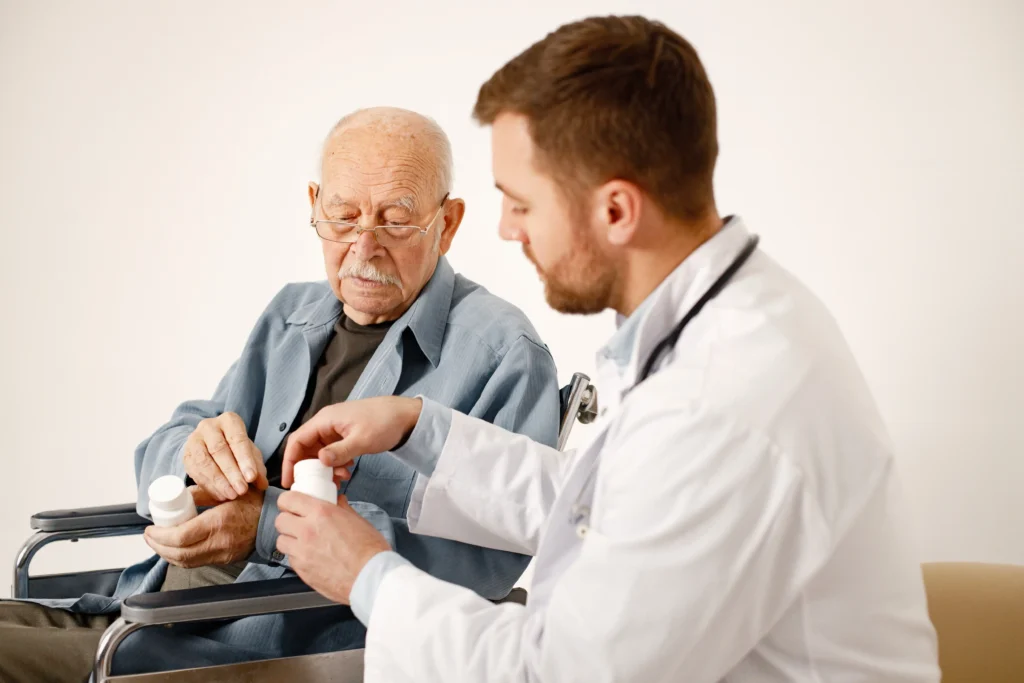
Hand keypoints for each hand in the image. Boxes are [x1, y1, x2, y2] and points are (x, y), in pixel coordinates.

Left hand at [144, 486, 262, 567]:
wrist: (274, 522)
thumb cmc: (255, 504)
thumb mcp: (229, 490)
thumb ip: (204, 493)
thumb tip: (182, 496)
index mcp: (218, 523)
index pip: (181, 537)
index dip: (160, 536)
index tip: (150, 528)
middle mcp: (219, 542)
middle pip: (179, 554)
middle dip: (158, 546)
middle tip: (149, 536)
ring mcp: (221, 554)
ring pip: (185, 562)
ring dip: (167, 554)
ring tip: (158, 542)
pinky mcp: (223, 560)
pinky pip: (196, 563)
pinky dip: (181, 557)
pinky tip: (175, 548)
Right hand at [183, 412, 268, 501]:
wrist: (212, 446)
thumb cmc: (236, 448)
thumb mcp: (250, 453)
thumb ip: (257, 467)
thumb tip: (262, 483)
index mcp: (229, 421)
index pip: (237, 439)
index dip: (245, 459)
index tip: (251, 477)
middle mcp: (209, 426)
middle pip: (219, 450)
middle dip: (231, 473)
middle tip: (242, 490)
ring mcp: (194, 439)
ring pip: (204, 461)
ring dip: (219, 482)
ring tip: (231, 495)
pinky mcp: (186, 455)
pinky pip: (195, 471)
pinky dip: (209, 486)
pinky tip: (220, 495)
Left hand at [275, 491, 390, 603]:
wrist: (370, 578)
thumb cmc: (369, 551)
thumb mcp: (358, 520)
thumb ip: (342, 509)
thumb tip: (337, 502)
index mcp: (321, 513)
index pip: (288, 499)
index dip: (288, 501)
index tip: (292, 504)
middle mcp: (307, 531)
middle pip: (280, 520)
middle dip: (288, 520)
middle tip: (299, 522)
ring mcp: (302, 553)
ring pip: (281, 541)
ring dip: (290, 539)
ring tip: (303, 541)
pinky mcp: (302, 571)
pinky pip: (291, 559)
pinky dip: (297, 556)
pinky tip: (311, 557)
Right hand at [281, 396, 421, 488]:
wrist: (406, 415)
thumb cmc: (383, 423)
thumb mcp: (361, 440)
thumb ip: (340, 451)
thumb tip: (319, 462)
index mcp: (325, 420)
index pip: (297, 440)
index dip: (290, 461)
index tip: (289, 481)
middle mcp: (326, 424)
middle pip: (306, 448)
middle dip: (310, 468)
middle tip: (318, 485)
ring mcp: (336, 430)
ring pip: (320, 453)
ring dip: (326, 468)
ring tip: (340, 478)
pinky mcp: (345, 436)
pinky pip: (333, 453)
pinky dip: (336, 464)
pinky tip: (347, 472)